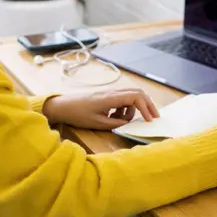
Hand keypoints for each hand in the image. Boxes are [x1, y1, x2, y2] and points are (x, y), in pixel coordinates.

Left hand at [42, 89, 159, 129]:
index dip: (146, 108)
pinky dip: (123, 109)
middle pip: (137, 92)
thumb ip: (117, 124)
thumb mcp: (99, 123)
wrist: (63, 106)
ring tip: (120, 121)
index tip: (149, 120)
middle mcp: (113, 92)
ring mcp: (109, 93)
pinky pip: (121, 100)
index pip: (136, 97)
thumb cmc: (78, 114)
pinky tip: (113, 118)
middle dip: (147, 104)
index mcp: (111, 98)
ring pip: (130, 97)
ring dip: (132, 109)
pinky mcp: (106, 96)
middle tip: (153, 117)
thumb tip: (130, 124)